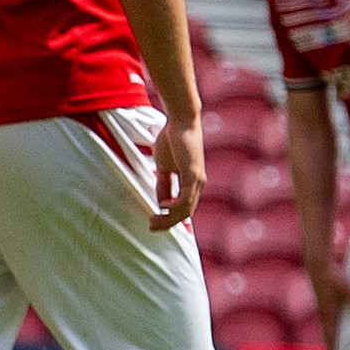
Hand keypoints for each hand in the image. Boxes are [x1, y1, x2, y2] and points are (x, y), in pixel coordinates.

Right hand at [149, 111, 203, 230]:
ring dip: (169, 218)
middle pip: (185, 213)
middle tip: (151, 227)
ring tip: (153, 220)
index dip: (169, 219)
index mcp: (192, 183)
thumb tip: (161, 203)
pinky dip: (175, 206)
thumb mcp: (164, 167)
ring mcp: (197, 180)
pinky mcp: (193, 174)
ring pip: (186, 209)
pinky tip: (162, 207)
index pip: (183, 208)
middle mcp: (198, 184)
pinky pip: (186, 197)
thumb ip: (164, 185)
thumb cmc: (172, 140)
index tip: (152, 222)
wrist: (181, 122)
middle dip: (168, 223)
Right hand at [308, 251, 349, 344]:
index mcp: (329, 312)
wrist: (318, 266)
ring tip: (339, 342)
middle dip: (333, 343)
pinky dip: (334, 325)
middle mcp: (325, 312)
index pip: (330, 334)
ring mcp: (323, 307)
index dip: (333, 346)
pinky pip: (330, 318)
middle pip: (328, 332)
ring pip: (329, 325)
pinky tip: (341, 324)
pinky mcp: (325, 301)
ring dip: (333, 334)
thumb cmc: (332, 277)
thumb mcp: (347, 287)